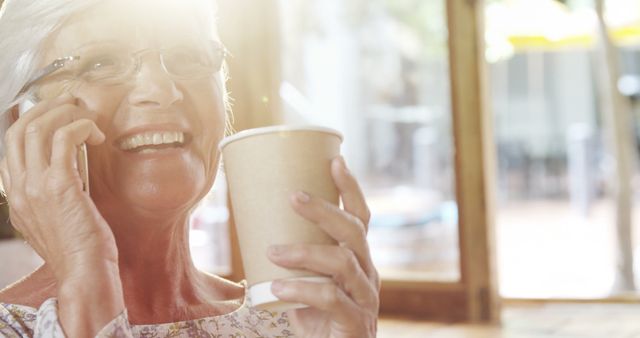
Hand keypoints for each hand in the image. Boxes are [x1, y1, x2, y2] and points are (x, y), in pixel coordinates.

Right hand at [0, 94, 115, 280]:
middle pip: (19, 129)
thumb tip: (66, 172)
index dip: (29, 121)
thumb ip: (50, 197)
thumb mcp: (54, 221)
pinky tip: (97, 135)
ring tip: (88, 116)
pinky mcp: (60, 184)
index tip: (55, 113)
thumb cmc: (79, 250)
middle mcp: (20, 187)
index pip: (9, 146)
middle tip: (73, 102)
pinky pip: (65, 138)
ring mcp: (36, 185)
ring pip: (39, 127)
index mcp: (16, 196)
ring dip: (66, 113)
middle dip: (46, 108)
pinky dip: (81, 127)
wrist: (84, 273)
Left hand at [268, 156, 379, 337]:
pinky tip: (278, 288)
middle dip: (324, 210)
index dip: (351, 189)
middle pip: (354, 232)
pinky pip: (333, 300)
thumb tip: (249, 224)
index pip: (361, 217)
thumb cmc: (316, 318)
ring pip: (344, 263)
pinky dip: (303, 290)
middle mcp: (367, 273)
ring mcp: (365, 299)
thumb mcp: (305, 282)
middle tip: (292, 198)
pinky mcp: (357, 323)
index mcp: (357, 258)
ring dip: (306, 252)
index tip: (335, 160)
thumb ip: (290, 260)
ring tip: (273, 251)